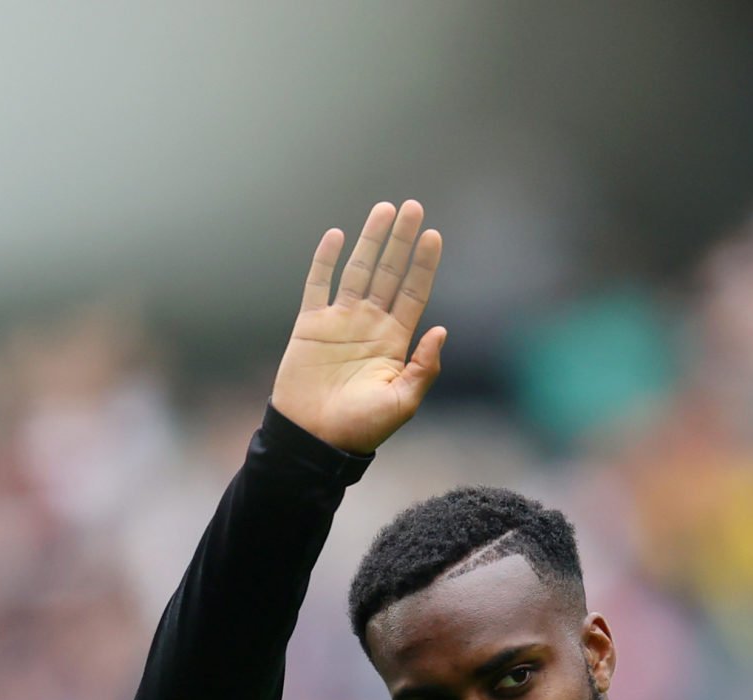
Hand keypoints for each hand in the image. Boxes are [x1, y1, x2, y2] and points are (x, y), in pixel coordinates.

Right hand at [272, 200, 446, 453]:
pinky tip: (336, 236)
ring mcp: (340, 322)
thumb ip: (424, 368)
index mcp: (395, 341)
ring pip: (358, 271)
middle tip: (412, 206)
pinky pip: (318, 285)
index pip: (413, 293)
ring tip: (384, 209)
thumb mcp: (402, 402)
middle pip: (389, 272)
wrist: (314, 439)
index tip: (433, 235)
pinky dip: (325, 260)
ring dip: (370, 241)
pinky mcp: (310, 325)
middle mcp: (369, 325)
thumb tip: (442, 330)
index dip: (423, 264)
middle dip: (400, 240)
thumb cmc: (361, 428)